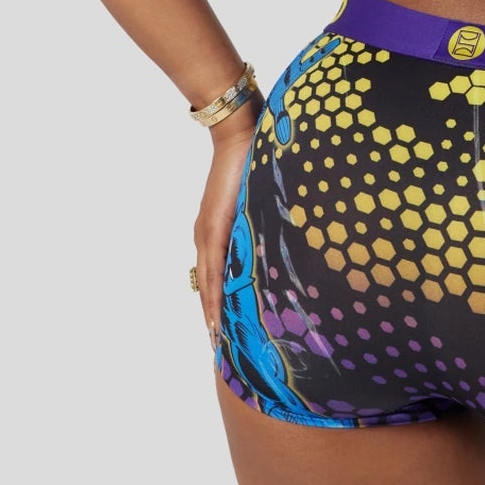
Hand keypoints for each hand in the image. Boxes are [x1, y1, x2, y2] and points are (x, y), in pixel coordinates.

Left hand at [193, 99, 261, 351]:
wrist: (240, 136)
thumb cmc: (251, 162)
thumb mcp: (256, 201)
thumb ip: (262, 223)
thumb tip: (278, 243)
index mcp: (216, 232)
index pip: (216, 276)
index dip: (219, 304)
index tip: (225, 330)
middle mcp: (207, 237)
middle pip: (208, 287)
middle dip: (215, 317)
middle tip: (222, 348)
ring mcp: (208, 233)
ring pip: (209, 283)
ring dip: (213, 312)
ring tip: (219, 340)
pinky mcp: (214, 227)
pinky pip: (214, 268)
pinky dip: (216, 293)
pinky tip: (218, 312)